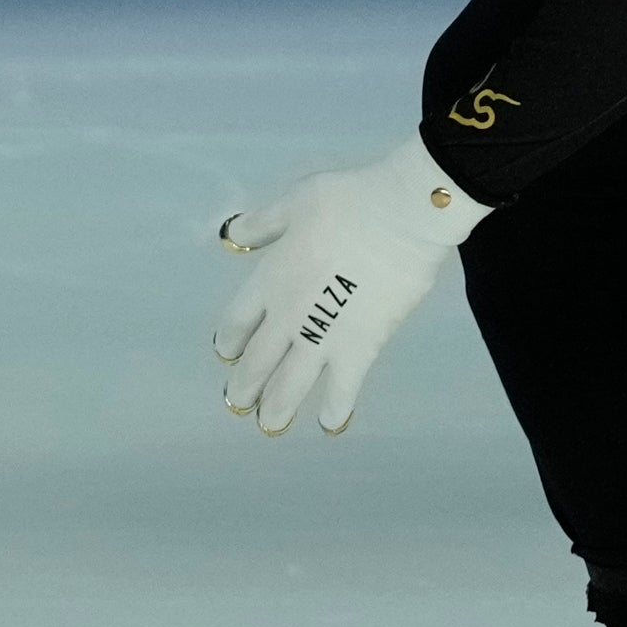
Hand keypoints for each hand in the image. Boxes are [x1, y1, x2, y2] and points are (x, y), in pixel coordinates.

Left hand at [212, 133, 489, 435]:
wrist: (399, 217)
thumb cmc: (348, 201)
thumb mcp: (295, 201)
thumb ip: (263, 223)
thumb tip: (231, 235)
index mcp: (269, 279)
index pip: (238, 321)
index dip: (230, 340)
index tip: (227, 354)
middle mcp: (287, 317)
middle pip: (257, 361)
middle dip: (245, 385)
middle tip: (238, 403)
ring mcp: (322, 338)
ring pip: (290, 384)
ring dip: (276, 407)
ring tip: (269, 425)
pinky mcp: (360, 349)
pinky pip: (342, 388)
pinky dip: (334, 408)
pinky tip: (329, 423)